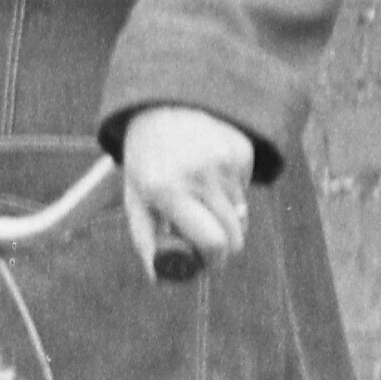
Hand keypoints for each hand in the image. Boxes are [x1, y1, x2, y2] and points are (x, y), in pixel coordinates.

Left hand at [120, 105, 254, 279]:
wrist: (163, 101)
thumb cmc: (146, 156)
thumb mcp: (135, 195)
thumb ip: (146, 239)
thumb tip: (159, 278)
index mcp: (167, 189)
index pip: (212, 242)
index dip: (214, 260)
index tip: (207, 261)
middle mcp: (199, 176)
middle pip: (234, 237)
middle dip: (223, 246)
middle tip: (205, 239)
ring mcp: (224, 162)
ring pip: (241, 215)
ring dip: (224, 216)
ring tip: (199, 194)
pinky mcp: (241, 151)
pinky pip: (246, 189)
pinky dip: (230, 191)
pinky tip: (209, 170)